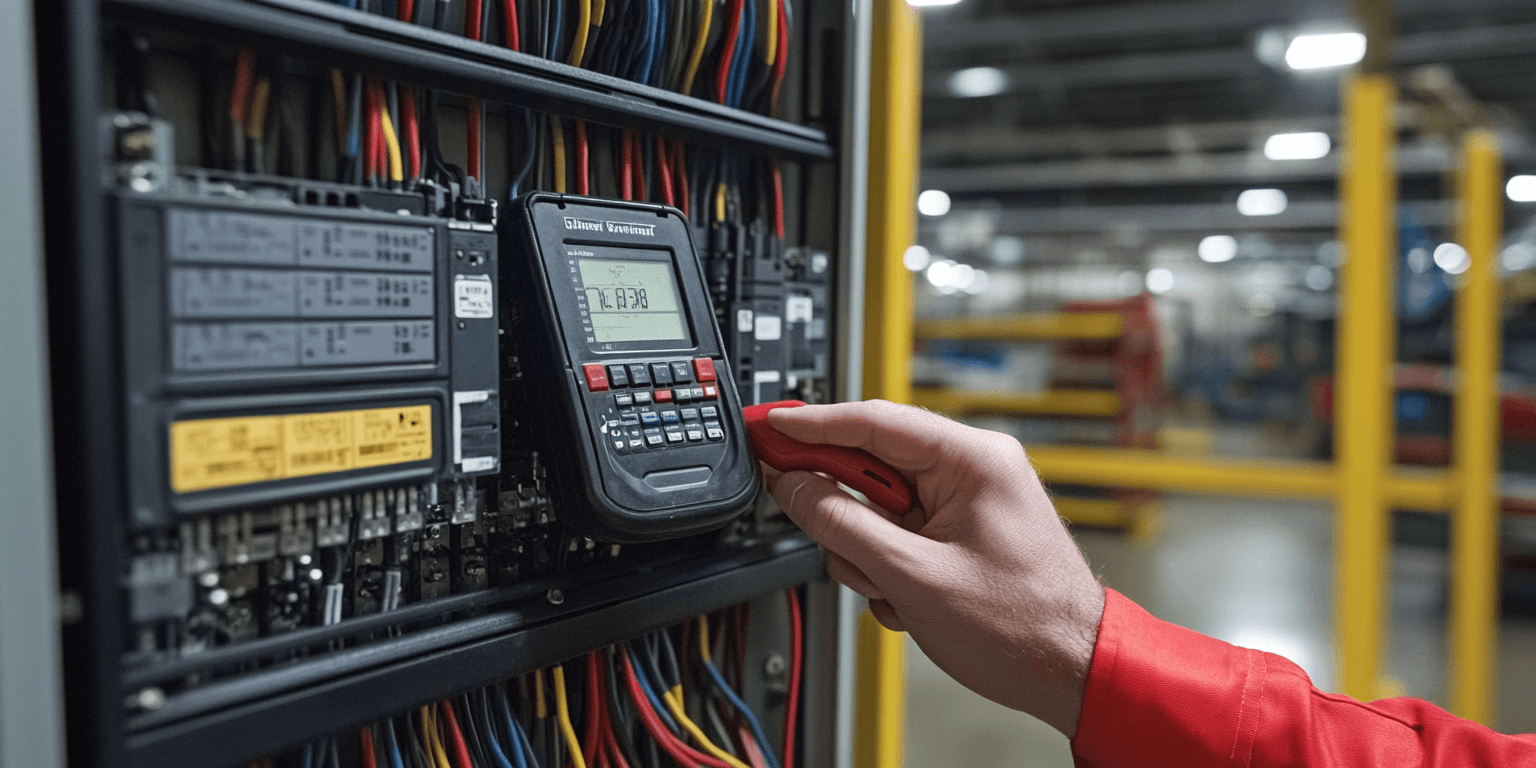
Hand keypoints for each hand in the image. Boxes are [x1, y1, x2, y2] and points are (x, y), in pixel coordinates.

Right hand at [763, 400, 1103, 736]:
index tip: (768, 426)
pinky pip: (898, 535)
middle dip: (846, 514)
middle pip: (872, 466)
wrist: (1071, 671)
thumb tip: (793, 486)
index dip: (811, 424)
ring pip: (878, 508)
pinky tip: (908, 599)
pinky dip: (889, 569)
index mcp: (972, 458)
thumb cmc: (1023, 624)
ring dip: (868, 554)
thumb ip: (842, 523)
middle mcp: (972, 469)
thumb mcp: (913, 574)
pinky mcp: (960, 533)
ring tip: (892, 589)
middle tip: (830, 538)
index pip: (873, 419)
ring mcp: (967, 502)